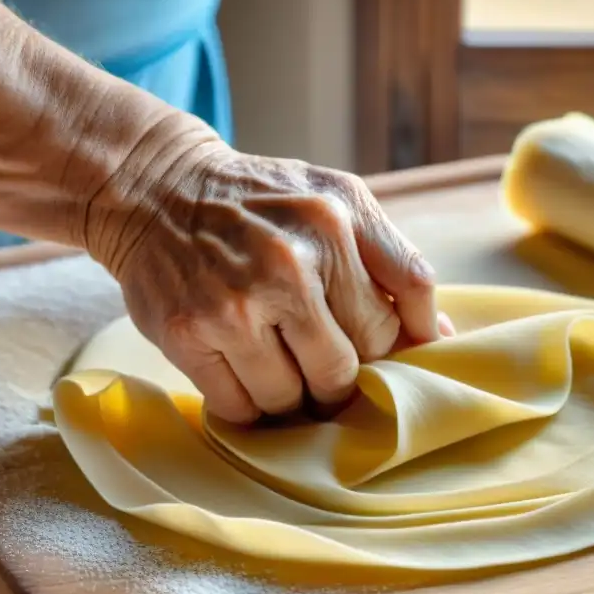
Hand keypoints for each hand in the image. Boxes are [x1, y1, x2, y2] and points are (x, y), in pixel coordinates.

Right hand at [86, 138, 453, 423]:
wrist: (157, 187)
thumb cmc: (260, 203)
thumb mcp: (336, 198)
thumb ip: (391, 260)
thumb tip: (437, 337)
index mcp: (338, 220)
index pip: (398, 321)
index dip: (396, 353)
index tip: (382, 360)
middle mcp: (290, 262)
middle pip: (345, 369)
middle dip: (338, 379)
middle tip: (322, 368)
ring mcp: (234, 302)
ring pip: (292, 397)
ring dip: (291, 396)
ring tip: (278, 364)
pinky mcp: (187, 333)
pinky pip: (239, 406)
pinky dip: (247, 404)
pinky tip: (243, 371)